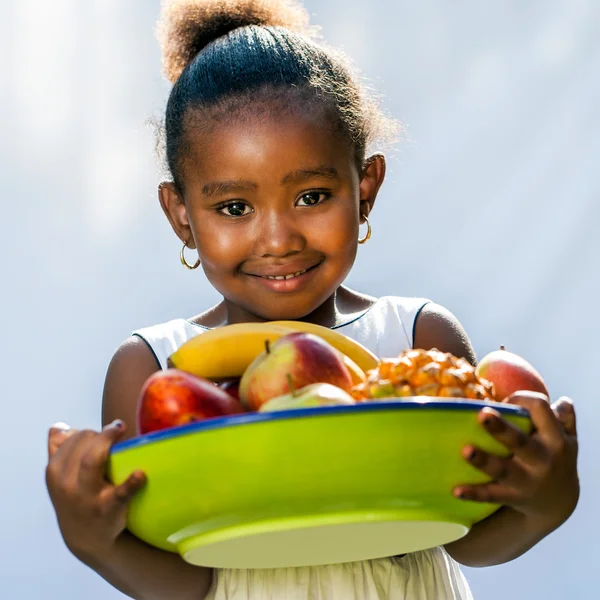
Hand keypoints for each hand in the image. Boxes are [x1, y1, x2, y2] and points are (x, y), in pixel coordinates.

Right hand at [45, 421, 146, 561]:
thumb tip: (59, 426)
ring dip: (106, 442)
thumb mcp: (61, 478)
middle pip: (82, 445)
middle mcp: (67, 484)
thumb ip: (58, 450)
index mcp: (55, 472)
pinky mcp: (109, 509)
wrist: (87, 539)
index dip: (89, 431)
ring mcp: (87, 497)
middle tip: (114, 431)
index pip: (72, 440)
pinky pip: (120, 494)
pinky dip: (131, 483)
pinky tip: (140, 473)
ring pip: (91, 461)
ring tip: (120, 428)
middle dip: (99, 434)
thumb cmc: (78, 497)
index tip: (100, 433)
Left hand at [453, 393, 578, 530]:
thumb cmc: (555, 456)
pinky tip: (456, 490)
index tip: (507, 403)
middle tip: (483, 414)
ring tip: (465, 450)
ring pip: (502, 470)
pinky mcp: (511, 496)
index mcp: (555, 438)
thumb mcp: (568, 438)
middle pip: (519, 441)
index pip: (540, 409)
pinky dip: (473, 494)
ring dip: (484, 461)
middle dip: (501, 428)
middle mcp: (542, 459)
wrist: (558, 502)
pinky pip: (491, 495)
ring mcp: (526, 480)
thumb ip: (564, 418)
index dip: (521, 400)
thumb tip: (563, 401)